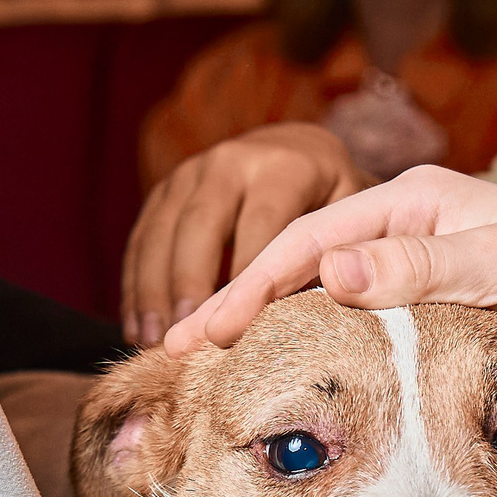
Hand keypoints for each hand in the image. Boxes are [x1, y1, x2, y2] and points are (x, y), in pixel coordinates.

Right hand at [125, 124, 370, 345]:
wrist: (301, 151)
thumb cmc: (340, 201)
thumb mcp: (359, 217)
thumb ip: (360, 246)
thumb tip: (342, 280)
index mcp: (284, 167)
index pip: (262, 226)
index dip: (248, 281)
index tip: (237, 333)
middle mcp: (233, 161)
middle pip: (202, 226)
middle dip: (191, 286)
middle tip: (187, 342)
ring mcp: (193, 172)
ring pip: (163, 231)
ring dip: (154, 291)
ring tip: (153, 345)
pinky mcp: (168, 189)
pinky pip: (142, 236)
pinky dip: (136, 284)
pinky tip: (137, 330)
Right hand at [164, 165, 496, 372]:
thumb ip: (421, 271)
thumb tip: (332, 275)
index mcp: (415, 203)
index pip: (308, 241)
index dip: (247, 286)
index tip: (198, 331)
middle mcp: (410, 230)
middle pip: (306, 269)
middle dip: (244, 309)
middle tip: (185, 357)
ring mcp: (423, 271)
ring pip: (331, 301)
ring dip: (279, 332)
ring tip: (226, 374)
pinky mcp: (440, 310)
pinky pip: (368, 329)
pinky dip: (328, 352)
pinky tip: (303, 383)